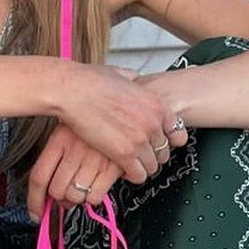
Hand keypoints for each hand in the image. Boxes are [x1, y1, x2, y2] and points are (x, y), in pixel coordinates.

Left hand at [27, 124, 120, 220]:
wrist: (121, 101)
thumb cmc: (92, 115)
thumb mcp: (68, 126)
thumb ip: (60, 153)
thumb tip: (51, 186)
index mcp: (59, 140)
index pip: (39, 177)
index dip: (34, 200)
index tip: (35, 213)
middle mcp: (75, 151)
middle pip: (57, 191)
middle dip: (59, 200)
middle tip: (64, 197)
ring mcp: (94, 160)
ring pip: (76, 196)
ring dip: (77, 199)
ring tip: (82, 188)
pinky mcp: (114, 167)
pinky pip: (96, 196)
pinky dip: (94, 198)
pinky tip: (97, 187)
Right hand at [54, 63, 188, 183]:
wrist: (70, 90)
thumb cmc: (88, 81)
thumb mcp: (120, 74)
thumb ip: (134, 82)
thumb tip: (134, 82)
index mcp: (156, 104)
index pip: (178, 134)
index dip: (167, 140)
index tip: (157, 142)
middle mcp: (153, 123)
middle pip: (164, 152)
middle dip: (151, 154)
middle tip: (138, 152)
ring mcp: (140, 140)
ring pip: (152, 166)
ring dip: (141, 166)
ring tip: (128, 162)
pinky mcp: (124, 154)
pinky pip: (138, 174)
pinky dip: (131, 174)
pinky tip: (121, 168)